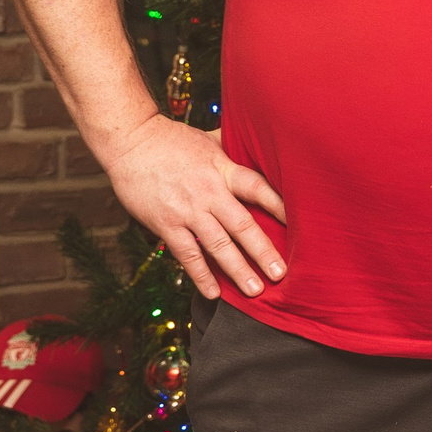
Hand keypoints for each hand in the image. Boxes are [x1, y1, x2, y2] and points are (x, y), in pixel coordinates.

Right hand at [100, 116, 288, 301]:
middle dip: (263, 251)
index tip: (301, 225)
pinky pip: (187, 254)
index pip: (258, 188)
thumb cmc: (172, 139)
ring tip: (255, 290)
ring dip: (237, 269)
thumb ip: (234, 149)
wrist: (129, 141)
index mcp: (223, 169)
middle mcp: (208, 191)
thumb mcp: (209, 139)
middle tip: (281, 274)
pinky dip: (201, 274)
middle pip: (242, 224)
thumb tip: (261, 141)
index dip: (279, 205)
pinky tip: (214, 293)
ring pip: (217, 244)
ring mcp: (186, 210)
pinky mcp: (165, 223)